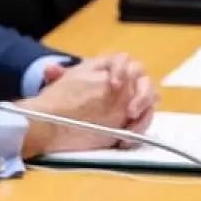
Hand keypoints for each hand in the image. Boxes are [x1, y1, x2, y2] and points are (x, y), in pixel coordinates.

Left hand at [17, 55, 149, 154]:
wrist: (62, 120)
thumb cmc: (65, 98)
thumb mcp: (62, 86)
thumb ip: (58, 76)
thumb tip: (50, 69)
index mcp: (108, 68)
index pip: (123, 60)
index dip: (121, 70)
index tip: (113, 84)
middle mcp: (125, 81)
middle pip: (144, 80)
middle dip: (141, 95)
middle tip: (129, 111)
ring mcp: (132, 99)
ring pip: (150, 102)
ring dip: (144, 115)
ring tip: (129, 131)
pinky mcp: (134, 118)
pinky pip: (145, 120)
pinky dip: (139, 130)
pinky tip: (125, 140)